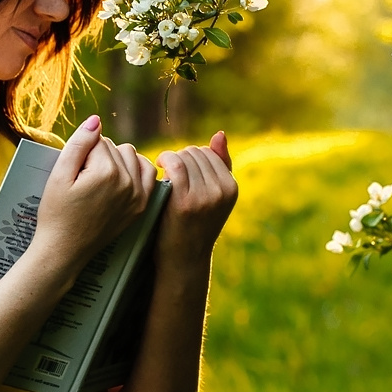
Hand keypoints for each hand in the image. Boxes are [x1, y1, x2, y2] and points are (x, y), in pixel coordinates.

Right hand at [34, 116, 156, 267]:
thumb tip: (96, 119)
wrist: (64, 249)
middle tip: (83, 179)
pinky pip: (148, 174)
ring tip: (99, 179)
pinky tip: (120, 178)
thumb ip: (78, 143)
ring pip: (132, 156)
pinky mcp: (141, 206)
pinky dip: (136, 170)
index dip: (81, 152)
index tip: (73, 172)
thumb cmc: (56, 213)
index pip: (98, 140)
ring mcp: (138, 195)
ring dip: (117, 160)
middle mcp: (127, 182)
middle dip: (98, 155)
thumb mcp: (59, 175)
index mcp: (106, 172)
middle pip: (115, 146)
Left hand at [155, 130, 237, 272]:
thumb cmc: (195, 224)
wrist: (184, 258)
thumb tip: (220, 133)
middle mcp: (222, 191)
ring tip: (166, 175)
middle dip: (181, 159)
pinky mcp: (185, 201)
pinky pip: (174, 164)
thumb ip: (220, 165)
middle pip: (196, 153)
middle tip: (172, 176)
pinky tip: (159, 167)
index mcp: (232, 187)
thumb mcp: (214, 196)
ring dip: (171, 161)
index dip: (192, 159)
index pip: (209, 152)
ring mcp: (205, 196)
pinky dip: (164, 160)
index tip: (182, 171)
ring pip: (184, 157)